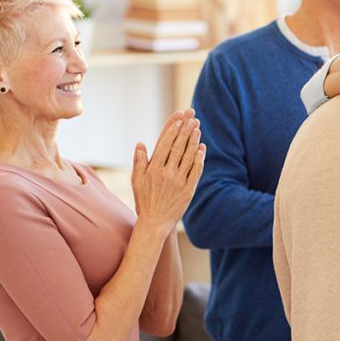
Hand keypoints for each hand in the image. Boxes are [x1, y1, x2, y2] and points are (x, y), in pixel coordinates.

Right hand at [130, 109, 206, 232]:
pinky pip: (195, 171)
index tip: (179, 118)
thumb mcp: (137, 180)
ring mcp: (178, 182)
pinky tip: (202, 148)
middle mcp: (166, 173)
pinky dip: (199, 159)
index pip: (164, 145)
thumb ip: (140, 162)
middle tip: (192, 117)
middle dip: (185, 131)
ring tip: (198, 128)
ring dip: (193, 141)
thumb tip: (141, 144)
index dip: (172, 130)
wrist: (155, 223)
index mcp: (153, 169)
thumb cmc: (144, 200)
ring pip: (187, 157)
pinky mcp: (188, 190)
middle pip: (178, 147)